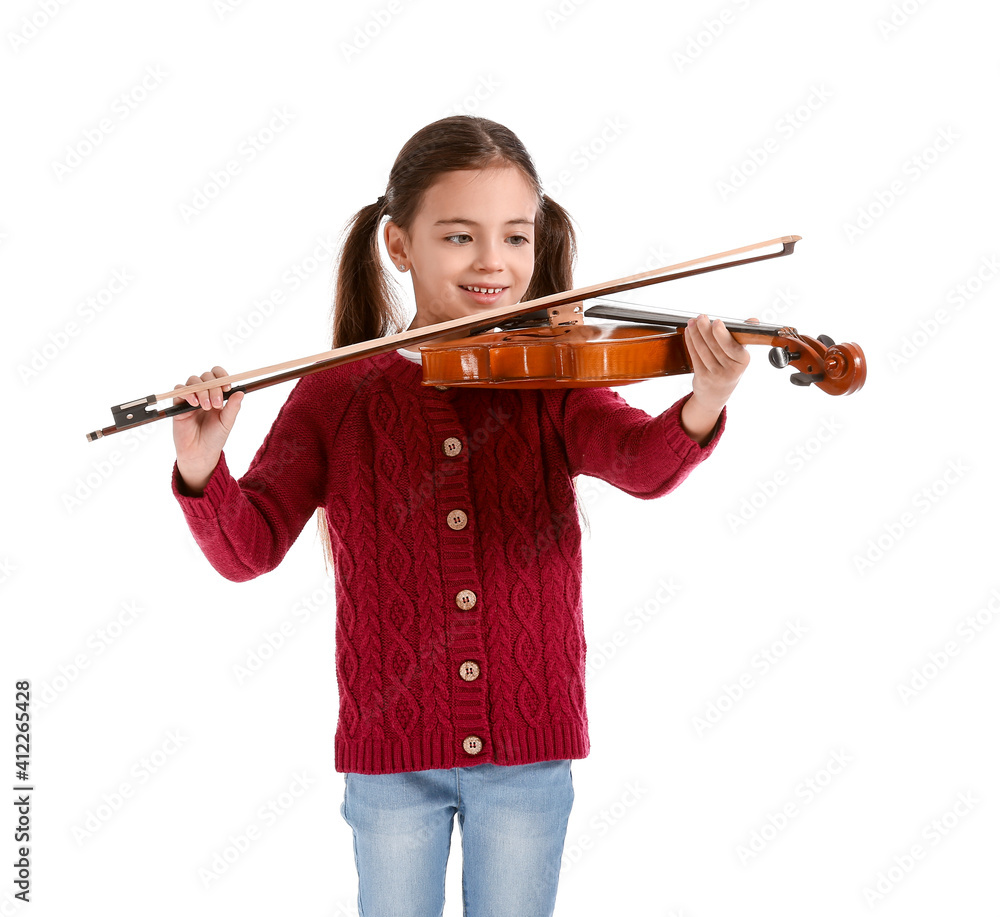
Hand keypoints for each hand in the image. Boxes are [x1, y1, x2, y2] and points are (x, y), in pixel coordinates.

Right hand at [172, 366, 243, 494]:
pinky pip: (179, 391)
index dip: (222, 376)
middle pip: (206, 377)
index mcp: (217, 395)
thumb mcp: (227, 422)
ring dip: (201, 391)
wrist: (200, 453)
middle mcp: (204, 394)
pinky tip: (194, 404)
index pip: (218, 376)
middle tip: (216, 404)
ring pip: (193, 381)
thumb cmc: (214, 438)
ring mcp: (191, 398)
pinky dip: (187, 393)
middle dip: (213, 387)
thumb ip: (233, 407)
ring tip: (206, 406)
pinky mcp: (178, 405)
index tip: (227, 387)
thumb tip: (241, 392)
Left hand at [680, 315, 754, 443]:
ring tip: (692, 322)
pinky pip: (695, 356)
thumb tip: (753, 320)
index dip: (722, 334)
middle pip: (714, 346)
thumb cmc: (729, 370)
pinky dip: (690, 342)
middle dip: (705, 329)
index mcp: (742, 361)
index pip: (732, 346)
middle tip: (701, 318)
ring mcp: (715, 375)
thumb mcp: (739, 355)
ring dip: (695, 334)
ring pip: (703, 350)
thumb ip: (743, 336)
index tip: (716, 322)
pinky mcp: (702, 377)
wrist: (716, 394)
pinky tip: (689, 333)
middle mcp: (730, 370)